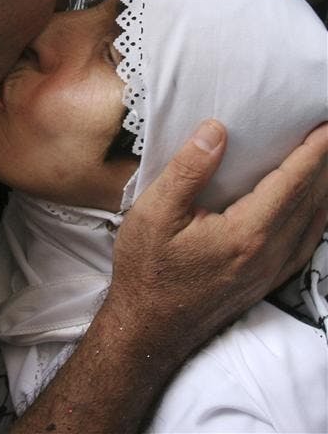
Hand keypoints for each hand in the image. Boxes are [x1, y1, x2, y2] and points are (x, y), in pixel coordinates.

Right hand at [109, 120, 327, 350]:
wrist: (147, 331)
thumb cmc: (147, 271)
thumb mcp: (155, 212)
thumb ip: (188, 170)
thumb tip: (216, 131)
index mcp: (246, 234)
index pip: (291, 183)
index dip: (313, 152)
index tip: (325, 126)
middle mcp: (267, 255)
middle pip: (309, 201)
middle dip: (323, 164)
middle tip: (326, 134)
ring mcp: (269, 273)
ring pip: (311, 224)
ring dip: (321, 189)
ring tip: (322, 162)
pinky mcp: (264, 283)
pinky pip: (304, 245)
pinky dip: (314, 219)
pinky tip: (311, 209)